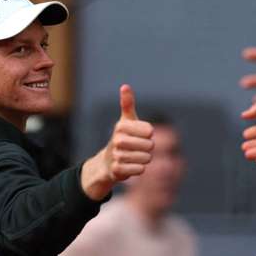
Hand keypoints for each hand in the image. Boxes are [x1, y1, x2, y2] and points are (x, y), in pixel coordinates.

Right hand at [81, 85, 153, 200]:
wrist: (107, 162)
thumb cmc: (122, 138)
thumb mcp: (126, 120)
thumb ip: (127, 104)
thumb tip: (125, 86)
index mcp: (121, 126)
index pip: (149, 131)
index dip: (149, 134)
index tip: (144, 134)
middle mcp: (117, 140)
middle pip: (149, 145)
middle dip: (148, 147)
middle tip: (142, 147)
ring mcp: (116, 155)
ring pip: (145, 158)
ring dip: (145, 158)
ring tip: (138, 156)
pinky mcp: (117, 170)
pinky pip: (139, 170)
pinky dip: (140, 168)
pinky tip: (134, 165)